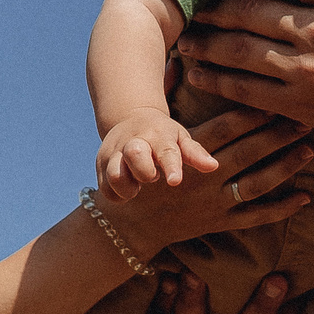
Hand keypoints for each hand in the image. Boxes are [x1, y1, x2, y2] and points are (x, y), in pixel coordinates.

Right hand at [98, 108, 217, 199]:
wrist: (130, 119)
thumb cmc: (164, 135)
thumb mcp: (181, 139)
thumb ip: (195, 153)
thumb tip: (213, 166)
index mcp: (158, 135)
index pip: (166, 150)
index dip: (170, 166)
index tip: (175, 181)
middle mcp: (133, 141)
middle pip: (134, 155)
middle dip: (144, 171)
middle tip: (152, 176)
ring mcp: (114, 153)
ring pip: (114, 175)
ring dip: (127, 187)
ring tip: (137, 186)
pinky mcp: (101, 164)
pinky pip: (105, 188)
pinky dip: (116, 194)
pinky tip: (128, 190)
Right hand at [100, 107, 313, 260]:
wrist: (131, 223)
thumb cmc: (143, 169)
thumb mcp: (152, 134)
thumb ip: (167, 95)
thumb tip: (177, 59)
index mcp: (187, 152)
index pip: (224, 129)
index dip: (251, 115)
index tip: (276, 100)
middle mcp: (202, 178)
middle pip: (246, 153)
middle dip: (277, 136)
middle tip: (305, 120)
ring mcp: (213, 203)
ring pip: (255, 184)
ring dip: (284, 167)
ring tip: (309, 150)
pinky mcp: (219, 224)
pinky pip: (254, 217)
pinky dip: (280, 209)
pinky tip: (305, 197)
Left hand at [176, 0, 313, 181]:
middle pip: (248, 8)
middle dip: (214, 4)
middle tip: (195, 2)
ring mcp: (306, 69)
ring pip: (239, 49)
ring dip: (205, 42)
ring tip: (185, 38)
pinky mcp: (300, 104)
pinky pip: (246, 90)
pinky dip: (215, 81)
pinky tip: (197, 74)